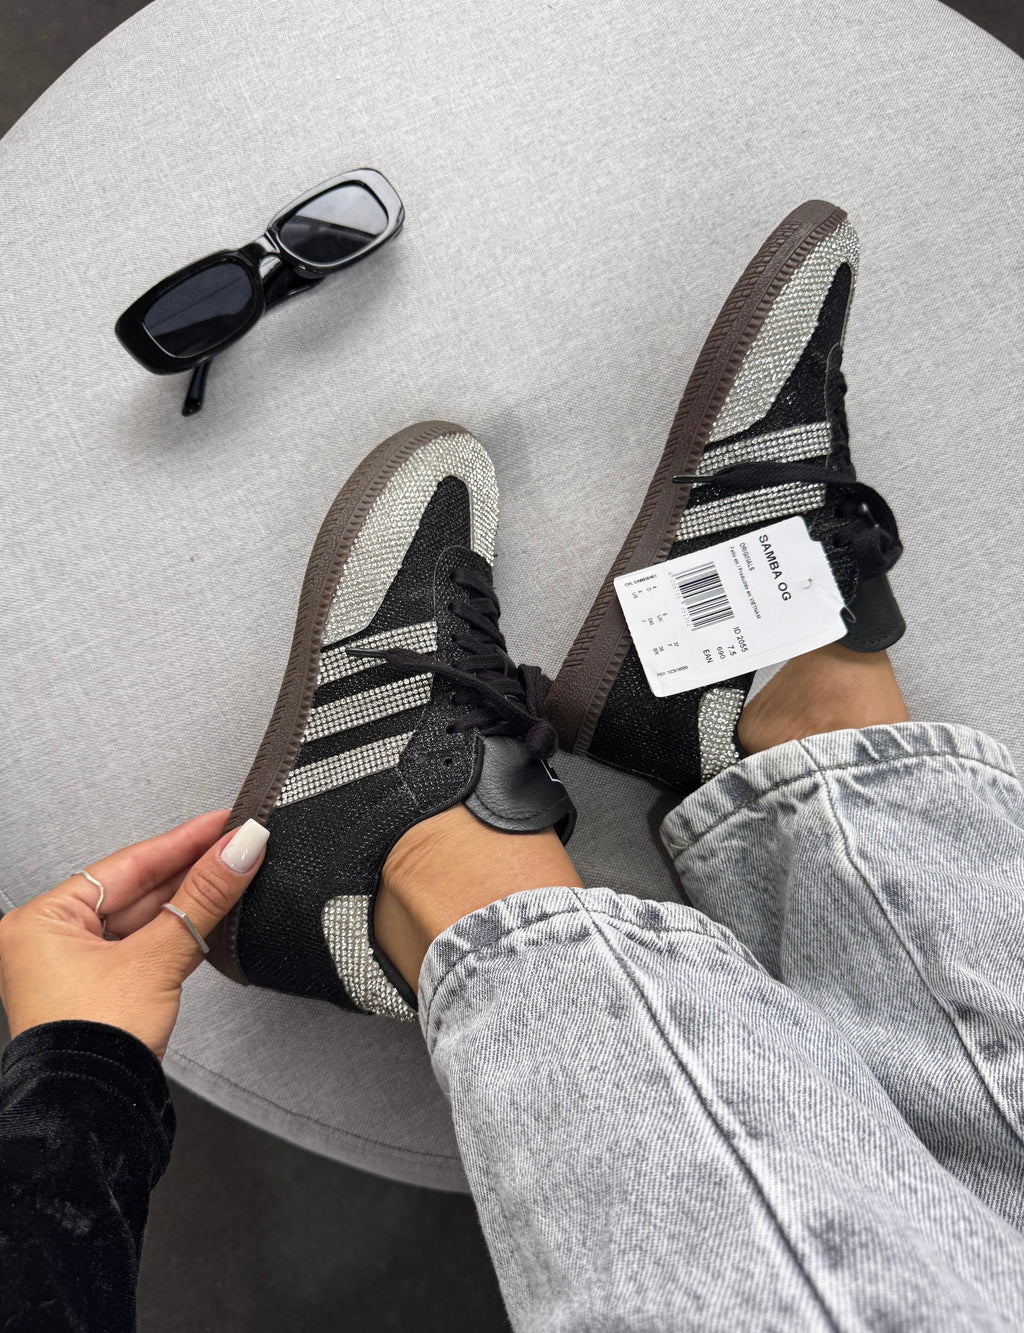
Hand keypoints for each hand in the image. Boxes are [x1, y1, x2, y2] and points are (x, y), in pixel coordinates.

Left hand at [0, 812, 268, 1058]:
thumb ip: (204, 898)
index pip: (126, 864)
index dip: (181, 841)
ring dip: (190, 902)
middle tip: (237, 847)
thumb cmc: (93, 1044)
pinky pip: (145, 947)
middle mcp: (51, 941)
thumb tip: (237, 850)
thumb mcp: (157, 956)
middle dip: (190, 871)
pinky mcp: (102, 992)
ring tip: (233, 875)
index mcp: (42, 921)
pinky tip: (212, 916)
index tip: (220, 823)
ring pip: (144, 919)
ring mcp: (75, 968)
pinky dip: (180, 933)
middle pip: (137, 890)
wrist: (92, 1114)